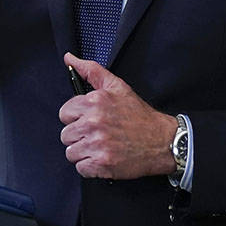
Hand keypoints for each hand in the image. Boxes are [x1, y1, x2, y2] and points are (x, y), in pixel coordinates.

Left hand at [59, 53, 178, 179]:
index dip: (76, 118)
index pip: (64, 113)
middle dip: (79, 136)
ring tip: (100, 147)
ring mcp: (97, 145)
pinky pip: (81, 168)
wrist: (162, 141)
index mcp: (94, 102)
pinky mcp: (102, 164)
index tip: (88, 120)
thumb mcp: (117, 86)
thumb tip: (69, 58)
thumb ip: (91, 70)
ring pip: (71, 152)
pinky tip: (103, 158)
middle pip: (65, 135)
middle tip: (96, 135)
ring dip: (83, 152)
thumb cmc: (138, 114)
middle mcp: (93, 122)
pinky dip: (90, 167)